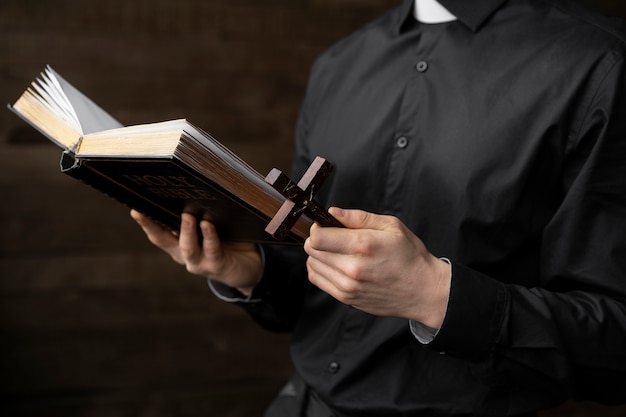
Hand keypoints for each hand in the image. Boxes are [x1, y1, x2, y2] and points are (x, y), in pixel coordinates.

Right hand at [130, 210, 261, 294]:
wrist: (246, 267)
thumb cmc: (227, 240)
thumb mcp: (211, 224)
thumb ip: (202, 212)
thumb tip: (197, 184)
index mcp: (178, 244)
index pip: (157, 232)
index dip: (145, 222)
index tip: (135, 208)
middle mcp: (183, 255)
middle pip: (163, 241)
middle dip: (153, 226)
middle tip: (148, 209)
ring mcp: (199, 263)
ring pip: (188, 248)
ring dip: (186, 231)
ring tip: (187, 216)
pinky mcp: (216, 266)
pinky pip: (212, 250)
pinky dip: (209, 237)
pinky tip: (208, 225)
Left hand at [304, 207, 450, 327]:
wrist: (423, 290)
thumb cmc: (410, 256)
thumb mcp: (391, 226)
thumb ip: (359, 217)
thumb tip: (333, 212)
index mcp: (363, 245)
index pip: (318, 237)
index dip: (318, 227)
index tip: (327, 226)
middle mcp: (352, 268)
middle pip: (312, 250)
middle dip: (318, 239)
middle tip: (333, 237)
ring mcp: (348, 286)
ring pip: (312, 265)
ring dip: (319, 255)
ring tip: (336, 251)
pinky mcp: (346, 298)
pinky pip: (318, 280)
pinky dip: (320, 269)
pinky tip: (335, 264)